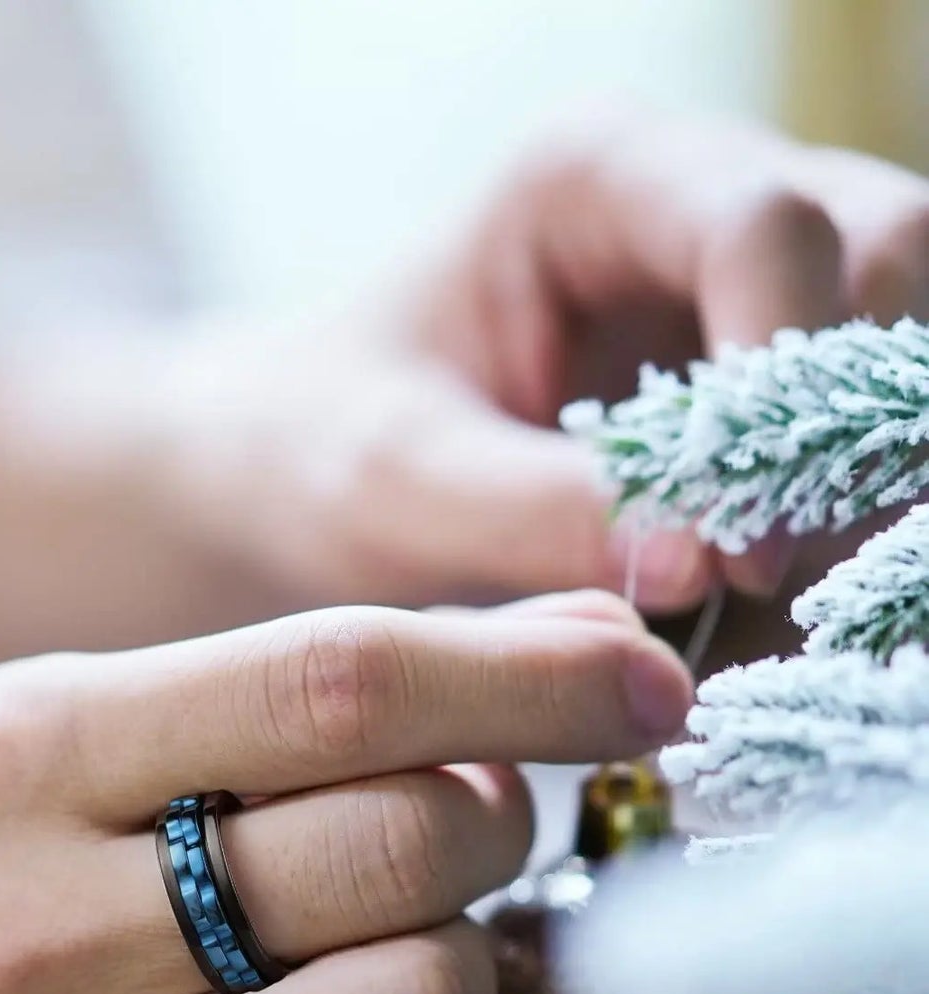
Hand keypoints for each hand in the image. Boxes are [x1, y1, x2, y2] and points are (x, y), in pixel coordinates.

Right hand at [0, 593, 688, 993]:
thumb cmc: (7, 877)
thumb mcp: (97, 734)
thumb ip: (320, 685)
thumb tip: (595, 640)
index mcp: (22, 759)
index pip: (333, 686)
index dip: (530, 673)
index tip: (643, 677)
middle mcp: (28, 942)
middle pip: (402, 846)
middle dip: (490, 815)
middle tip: (453, 820)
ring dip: (467, 959)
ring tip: (399, 944)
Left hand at [163, 111, 928, 616]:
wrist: (300, 489)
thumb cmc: (322, 452)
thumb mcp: (391, 481)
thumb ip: (533, 511)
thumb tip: (703, 560)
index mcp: (597, 181)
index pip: (766, 226)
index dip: (791, 371)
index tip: (750, 540)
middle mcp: (697, 216)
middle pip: (885, 271)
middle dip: (861, 433)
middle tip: (784, 584)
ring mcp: (743, 304)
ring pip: (894, 364)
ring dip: (863, 500)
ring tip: (772, 628)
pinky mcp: (758, 402)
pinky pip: (855, 453)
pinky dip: (833, 548)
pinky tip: (765, 636)